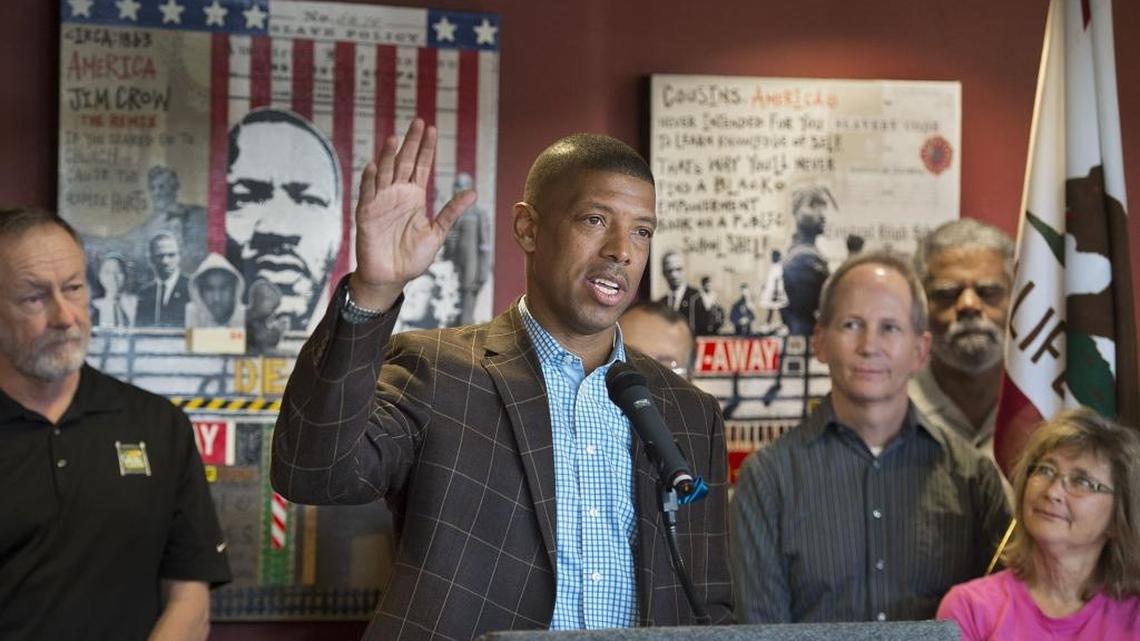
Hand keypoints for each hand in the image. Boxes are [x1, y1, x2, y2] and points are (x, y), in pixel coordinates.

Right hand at [350, 118, 477, 310]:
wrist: (391, 277)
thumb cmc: (412, 257)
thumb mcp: (437, 233)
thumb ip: (451, 212)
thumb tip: (473, 193)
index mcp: (415, 197)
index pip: (421, 166)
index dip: (426, 148)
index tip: (432, 129)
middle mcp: (397, 194)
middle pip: (404, 162)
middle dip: (411, 143)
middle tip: (418, 122)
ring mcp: (381, 201)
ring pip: (384, 172)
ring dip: (388, 155)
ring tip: (394, 137)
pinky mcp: (366, 214)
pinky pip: (367, 193)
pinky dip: (370, 180)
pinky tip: (374, 166)